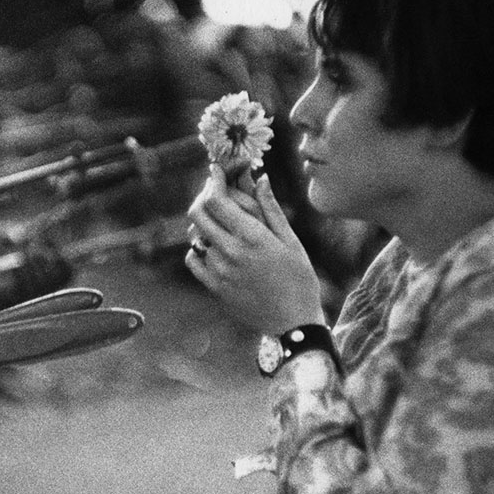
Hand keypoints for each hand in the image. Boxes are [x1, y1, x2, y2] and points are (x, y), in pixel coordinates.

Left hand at [186, 164, 324, 333]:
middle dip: (204, 196)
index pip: (218, 200)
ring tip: (220, 221)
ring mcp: (219, 271)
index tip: (216, 171)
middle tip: (214, 192)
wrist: (293, 323)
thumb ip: (270, 208)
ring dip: (204, 223)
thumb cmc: (300, 279)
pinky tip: (212, 246)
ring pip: (196, 235)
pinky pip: (193, 260)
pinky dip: (198, 249)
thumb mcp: (291, 241)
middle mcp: (231, 252)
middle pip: (198, 213)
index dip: (214, 181)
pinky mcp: (214, 288)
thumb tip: (260, 178)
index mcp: (252, 237)